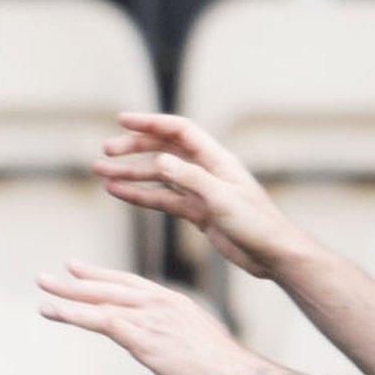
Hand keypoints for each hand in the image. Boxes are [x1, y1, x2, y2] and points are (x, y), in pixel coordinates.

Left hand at [38, 262, 265, 374]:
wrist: (233, 371)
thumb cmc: (220, 364)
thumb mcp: (196, 338)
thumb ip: (174, 333)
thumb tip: (164, 341)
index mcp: (171, 301)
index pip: (128, 282)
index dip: (100, 275)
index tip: (76, 267)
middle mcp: (157, 302)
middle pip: (108, 287)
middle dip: (75, 281)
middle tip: (47, 276)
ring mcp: (148, 318)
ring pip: (98, 302)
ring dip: (67, 296)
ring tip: (42, 291)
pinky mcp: (141, 336)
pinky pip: (99, 320)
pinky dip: (73, 314)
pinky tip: (54, 311)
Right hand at [93, 113, 320, 280]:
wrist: (272, 254)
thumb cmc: (256, 224)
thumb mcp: (222, 198)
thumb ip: (190, 178)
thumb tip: (159, 161)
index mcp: (217, 159)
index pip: (179, 131)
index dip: (150, 123)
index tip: (121, 120)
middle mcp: (207, 170)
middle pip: (164, 150)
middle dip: (134, 148)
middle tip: (105, 152)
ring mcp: (200, 191)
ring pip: (159, 176)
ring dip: (131, 174)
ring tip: (102, 174)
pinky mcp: (197, 213)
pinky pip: (164, 200)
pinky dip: (141, 196)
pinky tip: (120, 194)